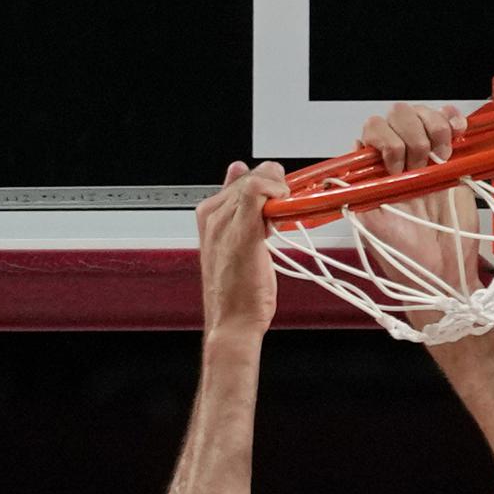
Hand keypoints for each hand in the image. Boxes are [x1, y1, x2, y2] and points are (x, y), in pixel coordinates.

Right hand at [197, 161, 288, 340]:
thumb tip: (238, 171)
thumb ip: (238, 210)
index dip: (265, 184)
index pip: (239, 178)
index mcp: (208, 217)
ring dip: (278, 189)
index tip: (278, 201)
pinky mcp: (242, 232)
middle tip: (286, 207)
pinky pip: (257, 190)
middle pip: (249, 176)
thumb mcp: (235, 245)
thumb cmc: (236, 294)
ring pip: (254, 179)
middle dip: (274, 185)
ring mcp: (224, 222)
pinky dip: (276, 192)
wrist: (232, 323)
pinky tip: (283, 212)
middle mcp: (212, 215)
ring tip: (284, 214)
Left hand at [352, 104, 479, 297]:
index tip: (395, 167)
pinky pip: (451, 122)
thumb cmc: (405, 255)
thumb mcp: (373, 228)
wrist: (443, 271)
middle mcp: (397, 158)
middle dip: (411, 136)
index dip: (386, 140)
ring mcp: (426, 155)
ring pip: (424, 114)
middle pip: (399, 115)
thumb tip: (350, 159)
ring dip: (434, 128)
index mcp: (374, 171)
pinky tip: (457, 136)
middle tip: (419, 167)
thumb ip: (358, 194)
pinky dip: (454, 120)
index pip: (373, 130)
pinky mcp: (453, 158)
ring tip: (440, 158)